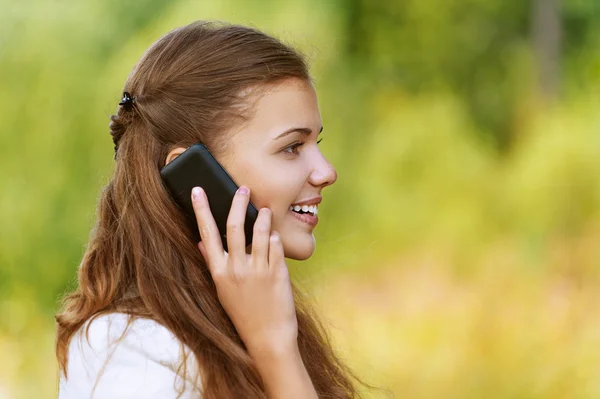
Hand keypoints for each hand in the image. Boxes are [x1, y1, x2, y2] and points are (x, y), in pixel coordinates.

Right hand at [191, 185, 297, 356]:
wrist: (268, 338)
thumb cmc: (244, 314)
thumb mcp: (222, 290)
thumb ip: (213, 263)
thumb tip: (200, 242)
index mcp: (219, 272)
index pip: (207, 233)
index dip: (201, 209)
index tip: (198, 190)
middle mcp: (236, 268)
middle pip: (234, 226)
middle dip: (237, 202)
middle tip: (242, 189)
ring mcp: (258, 270)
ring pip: (260, 231)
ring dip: (262, 217)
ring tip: (264, 210)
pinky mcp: (277, 272)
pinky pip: (276, 245)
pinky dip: (274, 238)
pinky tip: (274, 237)